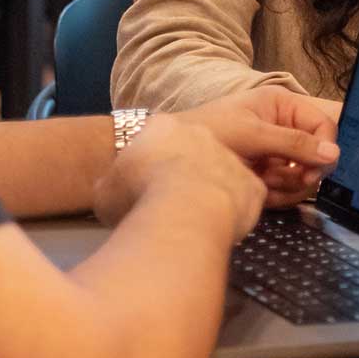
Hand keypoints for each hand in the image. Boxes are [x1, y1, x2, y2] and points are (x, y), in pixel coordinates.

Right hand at [93, 116, 265, 238]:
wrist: (184, 208)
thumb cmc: (140, 197)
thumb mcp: (105, 192)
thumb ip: (111, 186)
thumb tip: (111, 192)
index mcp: (161, 128)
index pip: (156, 139)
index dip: (149, 164)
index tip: (144, 186)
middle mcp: (202, 134)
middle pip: (193, 153)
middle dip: (183, 175)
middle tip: (171, 203)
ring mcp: (231, 158)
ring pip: (221, 177)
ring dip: (209, 195)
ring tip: (193, 221)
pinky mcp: (253, 186)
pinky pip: (244, 200)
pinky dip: (233, 215)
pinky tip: (217, 229)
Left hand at [185, 87, 342, 206]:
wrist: (176, 157)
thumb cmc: (209, 132)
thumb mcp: (253, 133)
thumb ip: (293, 143)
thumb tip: (332, 154)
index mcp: (282, 106)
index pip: (323, 126)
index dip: (323, 149)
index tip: (313, 172)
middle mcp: (283, 128)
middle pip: (316, 156)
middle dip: (299, 172)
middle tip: (279, 178)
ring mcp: (276, 153)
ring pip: (303, 177)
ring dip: (285, 185)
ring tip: (261, 180)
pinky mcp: (267, 174)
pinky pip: (287, 190)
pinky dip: (276, 195)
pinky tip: (257, 189)